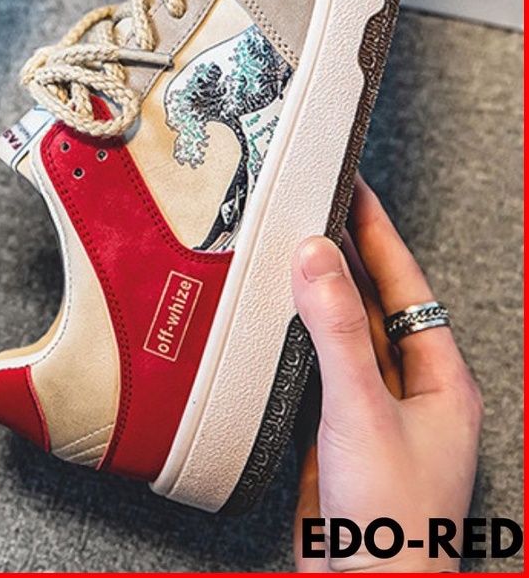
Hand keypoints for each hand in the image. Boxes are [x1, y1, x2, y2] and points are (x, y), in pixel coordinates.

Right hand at [290, 174, 482, 571]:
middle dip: (340, 252)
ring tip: (281, 247)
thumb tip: (315, 255)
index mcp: (438, 377)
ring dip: (311, 292)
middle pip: (371, 302)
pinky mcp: (333, 432)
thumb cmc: (392, 519)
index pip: (405, 282)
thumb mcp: (364, 410)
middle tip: (305, 204)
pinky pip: (311, 366)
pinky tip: (266, 319)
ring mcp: (369, 410)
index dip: (375, 230)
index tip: (349, 184)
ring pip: (338, 333)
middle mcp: (407, 388)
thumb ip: (337, 330)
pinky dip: (289, 336)